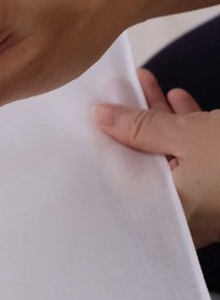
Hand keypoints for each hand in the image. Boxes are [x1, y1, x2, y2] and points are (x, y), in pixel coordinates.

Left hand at [94, 69, 219, 247]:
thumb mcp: (189, 135)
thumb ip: (141, 127)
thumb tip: (101, 116)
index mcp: (166, 213)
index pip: (119, 176)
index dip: (106, 141)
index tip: (96, 111)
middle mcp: (181, 216)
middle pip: (144, 162)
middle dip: (133, 122)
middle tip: (118, 92)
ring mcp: (203, 203)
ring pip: (170, 155)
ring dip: (158, 118)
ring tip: (143, 83)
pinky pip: (195, 157)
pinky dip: (186, 128)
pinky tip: (176, 99)